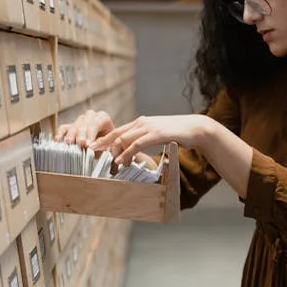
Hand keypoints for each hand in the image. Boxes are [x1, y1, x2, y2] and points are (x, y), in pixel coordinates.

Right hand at [54, 109, 114, 147]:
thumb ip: (101, 144)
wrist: (103, 145)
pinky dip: (60, 134)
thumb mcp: (109, 144)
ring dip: (71, 135)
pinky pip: (64, 128)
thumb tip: (90, 146)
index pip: (95, 123)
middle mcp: (90, 116)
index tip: (89, 144)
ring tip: (69, 142)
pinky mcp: (70, 126)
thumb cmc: (108, 144)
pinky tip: (58, 140)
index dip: (91, 134)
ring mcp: (79, 120)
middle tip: (80, 143)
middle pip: (84, 124)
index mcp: (102, 118)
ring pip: (74, 126)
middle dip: (81, 134)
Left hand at [92, 115, 211, 165]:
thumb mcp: (158, 134)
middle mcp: (142, 123)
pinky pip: (137, 144)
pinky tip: (121, 161)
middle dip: (102, 144)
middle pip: (116, 133)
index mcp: (141, 123)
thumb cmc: (177, 134)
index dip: (104, 139)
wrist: (195, 129)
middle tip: (91, 154)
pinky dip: (126, 153)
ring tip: (107, 163)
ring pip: (124, 138)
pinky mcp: (156, 134)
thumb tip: (135, 149)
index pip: (118, 130)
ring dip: (114, 152)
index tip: (93, 147)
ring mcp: (149, 127)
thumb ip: (145, 139)